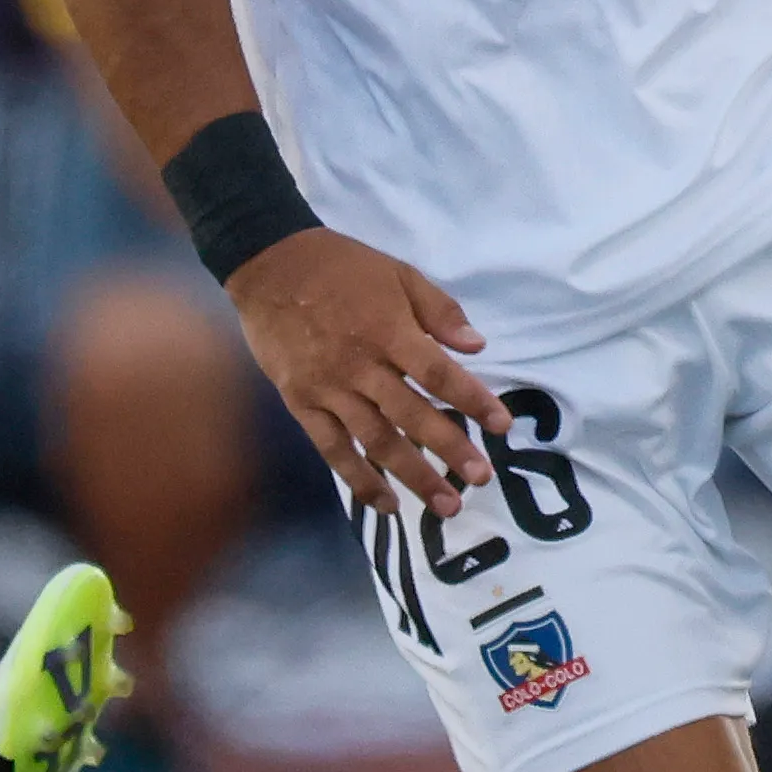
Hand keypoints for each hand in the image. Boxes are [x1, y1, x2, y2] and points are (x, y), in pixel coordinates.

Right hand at [225, 229, 511, 518]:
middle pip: (412, 416)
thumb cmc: (341, 267)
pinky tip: (386, 503)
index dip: (473, 401)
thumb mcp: (398, 272)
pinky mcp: (301, 404)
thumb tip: (477, 346)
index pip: (439, 374)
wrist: (269, 265)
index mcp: (389, 332)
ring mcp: (329, 390)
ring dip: (413, 475)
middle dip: (450, 449)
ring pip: (376, 441)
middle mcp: (361, 367)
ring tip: (446, 505)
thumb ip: (439, 310)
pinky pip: (333, 448)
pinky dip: (359, 479)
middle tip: (480, 479)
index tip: (501, 426)